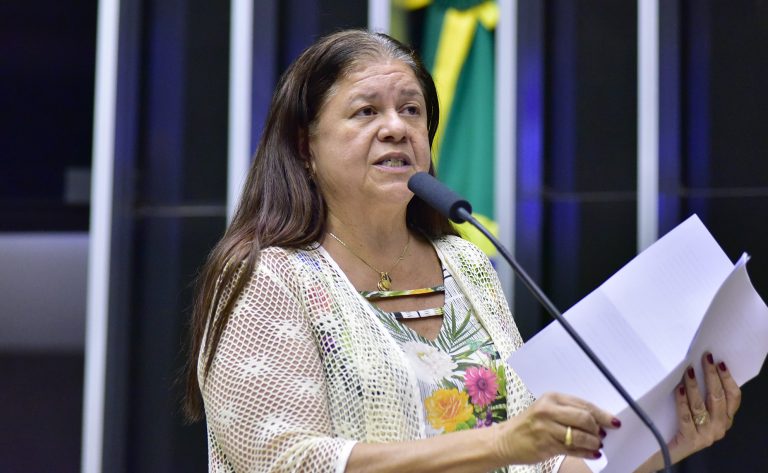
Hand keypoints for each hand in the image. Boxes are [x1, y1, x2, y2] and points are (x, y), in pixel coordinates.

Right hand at [491, 392, 618, 464]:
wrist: (505, 439)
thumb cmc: (529, 424)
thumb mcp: (547, 410)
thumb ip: (569, 412)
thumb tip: (598, 421)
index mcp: (552, 398)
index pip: (583, 404)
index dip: (602, 414)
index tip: (614, 422)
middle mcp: (548, 410)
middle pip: (584, 418)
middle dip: (597, 429)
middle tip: (601, 436)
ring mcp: (546, 428)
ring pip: (580, 436)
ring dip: (593, 443)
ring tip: (597, 445)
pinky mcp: (546, 445)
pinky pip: (573, 450)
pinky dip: (586, 453)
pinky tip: (592, 454)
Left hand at [639, 352, 740, 471]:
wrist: (663, 450)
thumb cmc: (679, 425)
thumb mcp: (697, 411)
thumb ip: (703, 396)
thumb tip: (698, 368)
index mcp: (725, 420)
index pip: (733, 397)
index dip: (727, 379)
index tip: (719, 362)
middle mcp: (719, 428)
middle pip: (718, 398)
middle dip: (712, 376)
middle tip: (705, 358)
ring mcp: (706, 435)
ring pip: (701, 406)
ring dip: (695, 386)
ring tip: (689, 371)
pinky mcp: (691, 440)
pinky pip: (686, 417)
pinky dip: (682, 401)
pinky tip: (679, 389)